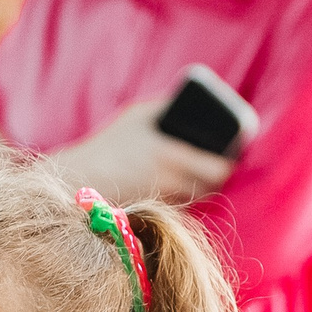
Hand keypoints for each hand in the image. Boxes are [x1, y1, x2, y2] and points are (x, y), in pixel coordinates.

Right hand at [49, 99, 235, 205]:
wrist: (81, 179)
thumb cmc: (110, 144)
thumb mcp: (137, 117)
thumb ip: (165, 107)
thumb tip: (188, 100)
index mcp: (172, 156)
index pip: (219, 168)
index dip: (228, 164)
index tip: (231, 154)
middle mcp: (171, 182)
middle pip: (213, 186)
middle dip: (218, 175)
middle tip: (219, 163)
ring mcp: (164, 200)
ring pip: (198, 196)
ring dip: (203, 186)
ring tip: (204, 172)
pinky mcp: (155, 211)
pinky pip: (181, 204)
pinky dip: (185, 195)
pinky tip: (182, 184)